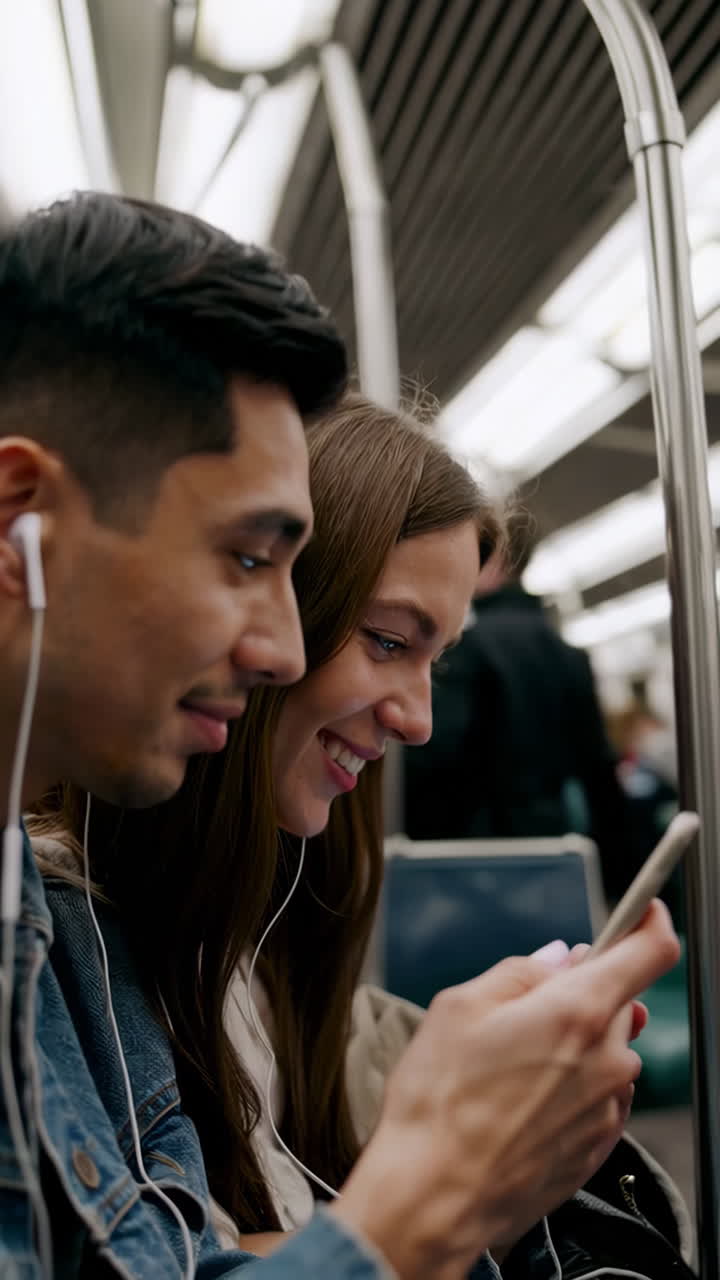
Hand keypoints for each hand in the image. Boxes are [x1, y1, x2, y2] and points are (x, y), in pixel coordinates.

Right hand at [333, 900, 678, 1279]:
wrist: (434, 1197)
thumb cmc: (439, 1103)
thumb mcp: (460, 1006)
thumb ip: (519, 973)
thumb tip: (556, 959)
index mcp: (576, 1012)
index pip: (651, 952)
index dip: (651, 921)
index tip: (642, 912)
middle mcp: (607, 1059)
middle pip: (619, 1002)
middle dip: (581, 994)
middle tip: (522, 1009)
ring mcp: (607, 1107)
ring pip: (607, 1050)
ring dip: (575, 1044)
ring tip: (510, 1067)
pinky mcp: (598, 1145)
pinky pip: (599, 1094)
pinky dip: (571, 1085)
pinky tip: (520, 1100)